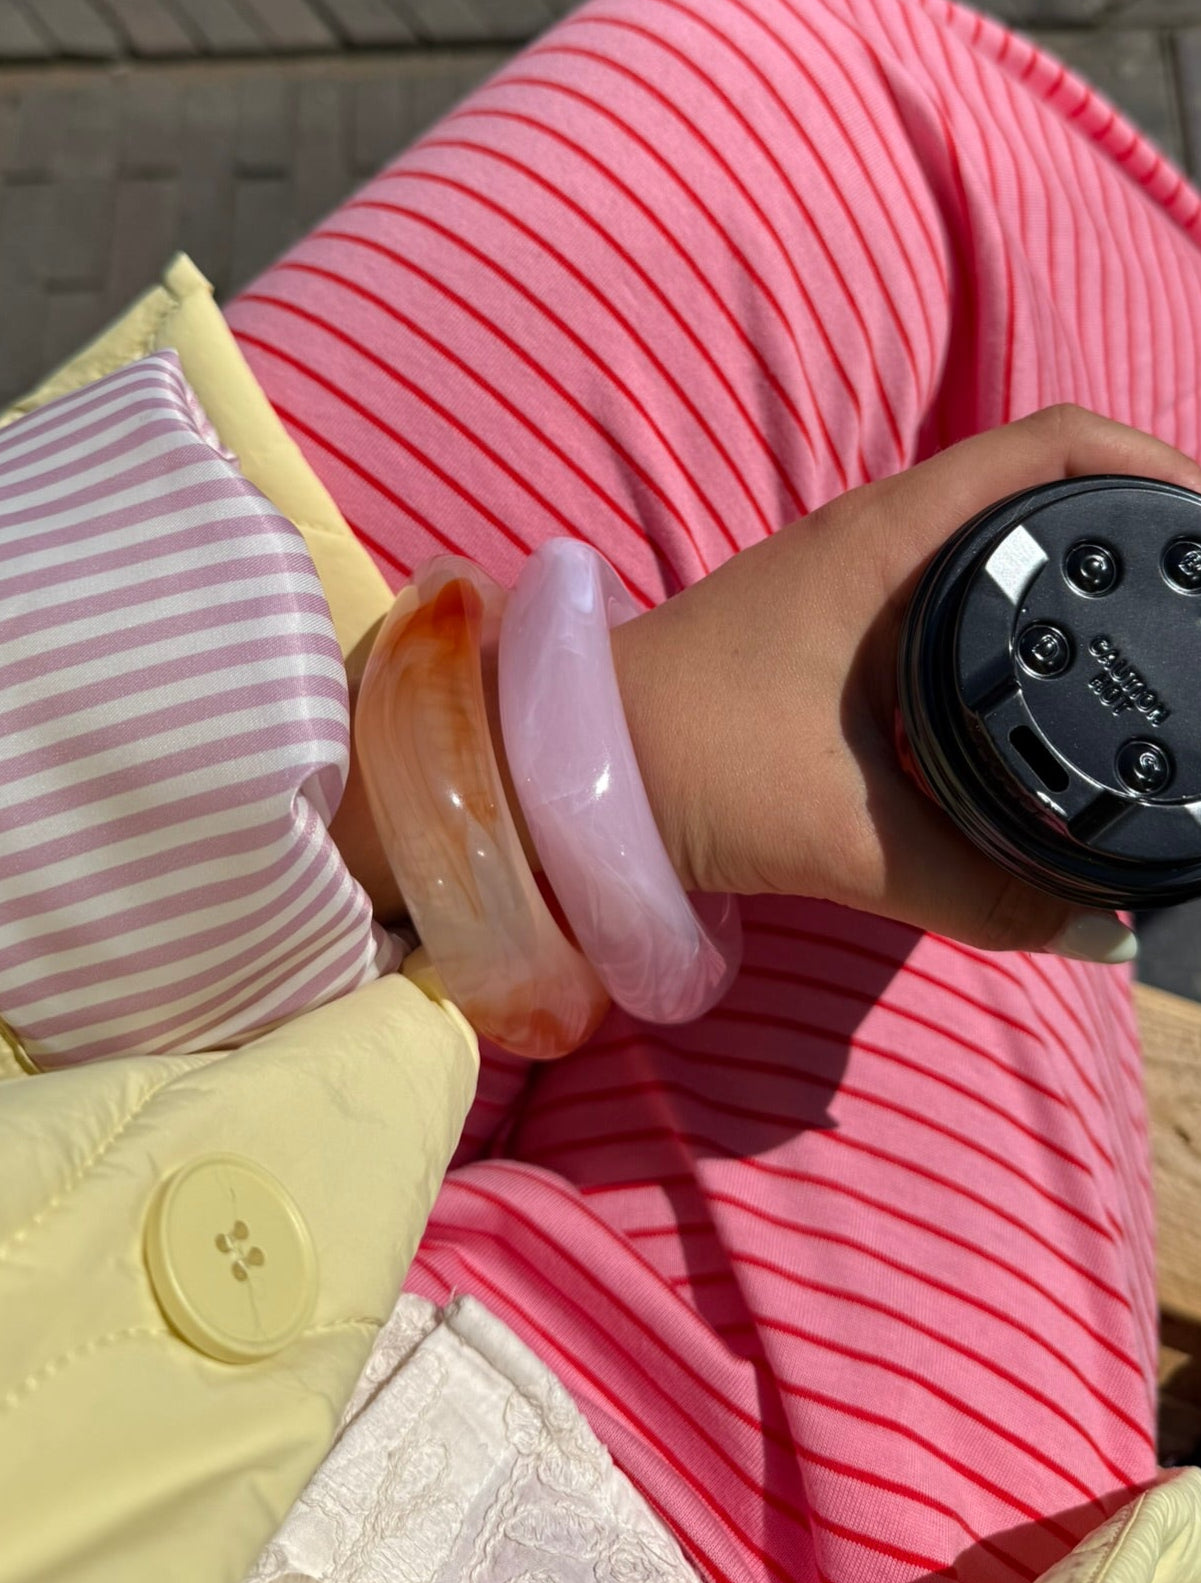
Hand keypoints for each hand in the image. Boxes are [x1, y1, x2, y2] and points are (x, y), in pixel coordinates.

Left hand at [609, 404, 1200, 959]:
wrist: (563, 768)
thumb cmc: (683, 765)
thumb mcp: (844, 835)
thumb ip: (977, 889)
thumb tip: (1100, 932)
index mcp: (887, 542)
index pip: (1049, 448)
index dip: (1149, 467)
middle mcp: (875, 536)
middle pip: (1038, 487)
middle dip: (1130, 527)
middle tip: (1195, 599)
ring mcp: (849, 576)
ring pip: (991, 544)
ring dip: (1067, 574)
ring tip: (1146, 637)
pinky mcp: (830, 626)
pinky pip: (950, 595)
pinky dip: (1010, 623)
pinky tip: (1043, 686)